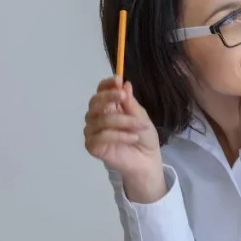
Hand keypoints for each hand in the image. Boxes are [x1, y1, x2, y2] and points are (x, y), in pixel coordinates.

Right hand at [84, 77, 166, 202]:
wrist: (147, 161)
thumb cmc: (144, 138)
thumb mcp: (141, 117)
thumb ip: (131, 103)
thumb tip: (124, 85)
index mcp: (108, 108)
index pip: (100, 92)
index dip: (107, 84)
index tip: (118, 79)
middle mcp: (97, 117)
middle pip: (94, 102)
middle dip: (109, 97)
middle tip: (124, 97)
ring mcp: (93, 132)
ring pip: (101, 120)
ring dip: (123, 120)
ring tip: (139, 126)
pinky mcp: (93, 146)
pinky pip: (101, 136)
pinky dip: (119, 135)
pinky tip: (132, 138)